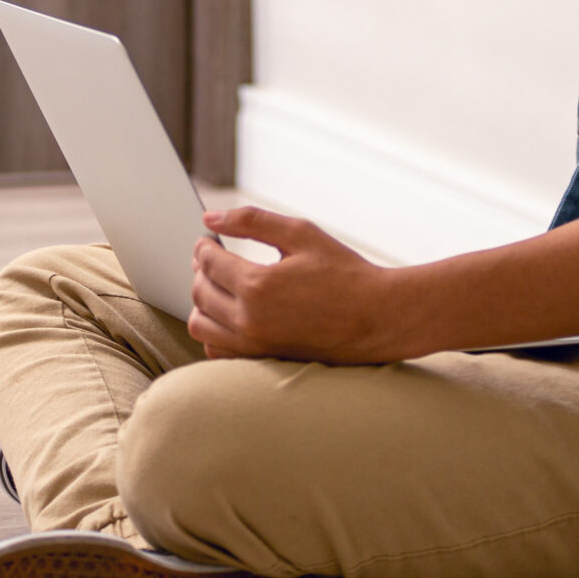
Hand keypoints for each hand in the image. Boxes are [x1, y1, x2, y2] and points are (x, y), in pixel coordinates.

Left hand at [187, 207, 415, 364]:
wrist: (379, 318)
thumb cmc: (345, 272)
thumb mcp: (301, 234)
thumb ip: (252, 221)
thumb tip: (210, 217)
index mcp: (258, 285)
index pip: (208, 262)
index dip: (205, 246)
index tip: (210, 239)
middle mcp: (250, 320)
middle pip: (199, 291)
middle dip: (201, 270)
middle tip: (215, 257)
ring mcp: (255, 345)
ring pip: (200, 324)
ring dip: (203, 301)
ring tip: (222, 285)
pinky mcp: (262, 360)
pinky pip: (216, 349)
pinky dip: (214, 330)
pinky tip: (231, 313)